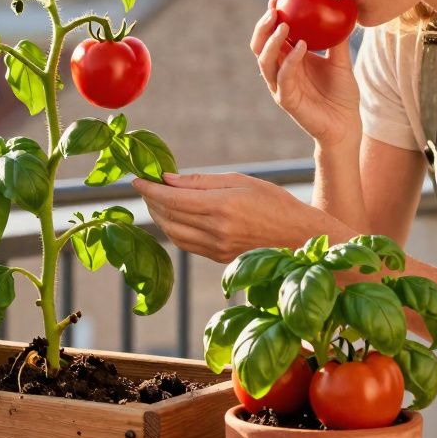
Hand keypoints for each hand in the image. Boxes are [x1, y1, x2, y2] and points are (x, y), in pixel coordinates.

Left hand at [130, 172, 347, 263]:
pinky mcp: (218, 259)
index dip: (150, 188)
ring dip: (159, 216)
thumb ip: (202, 181)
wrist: (300, 238)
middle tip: (144, 186)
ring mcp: (216, 248)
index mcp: (222, 206)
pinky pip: (186, 244)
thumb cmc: (274, 202)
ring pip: (173, 233)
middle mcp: (216, 230)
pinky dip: (173, 230)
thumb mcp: (241, 180)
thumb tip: (168, 179)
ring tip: (155, 201)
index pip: (173, 197)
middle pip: (169, 215)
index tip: (136, 179)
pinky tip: (172, 218)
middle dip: (151, 200)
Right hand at [251, 0, 362, 148]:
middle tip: (274, 8)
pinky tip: (301, 47)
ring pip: (264, 60)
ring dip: (271, 41)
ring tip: (283, 24)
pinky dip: (290, 61)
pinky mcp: (286, 100)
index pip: (274, 32)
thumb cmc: (342, 95)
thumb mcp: (341, 62)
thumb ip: (337, 39)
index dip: (272, 11)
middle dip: (263, 25)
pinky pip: (283, 77)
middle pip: (260, 44)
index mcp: (289, 59)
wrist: (346, 125)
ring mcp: (280, 86)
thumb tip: (342, 10)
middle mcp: (280, 70)